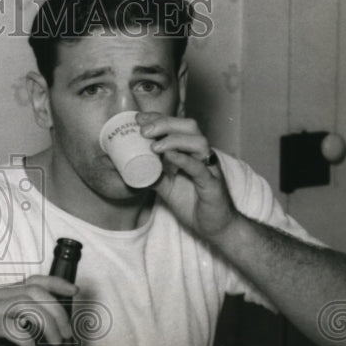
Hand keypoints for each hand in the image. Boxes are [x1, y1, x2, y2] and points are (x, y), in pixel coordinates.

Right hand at [0, 275, 77, 345]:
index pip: (36, 280)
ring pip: (30, 306)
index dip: (58, 283)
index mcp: (3, 295)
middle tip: (67, 333)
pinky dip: (29, 342)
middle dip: (58, 312)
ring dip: (48, 325)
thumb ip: (18, 340)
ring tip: (55, 344)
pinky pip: (15, 328)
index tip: (75, 291)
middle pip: (39, 292)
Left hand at [137, 112, 237, 238]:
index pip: (177, 126)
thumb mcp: (167, 187)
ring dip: (174, 139)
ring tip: (154, 145)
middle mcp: (202, 155)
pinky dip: (184, 159)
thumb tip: (129, 168)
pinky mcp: (212, 184)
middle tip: (143, 130)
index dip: (159, 118)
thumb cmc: (194, 203)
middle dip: (165, 123)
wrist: (215, 226)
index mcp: (192, 152)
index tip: (139, 118)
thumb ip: (152, 175)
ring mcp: (209, 168)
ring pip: (198, 142)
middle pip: (189, 127)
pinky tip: (169, 156)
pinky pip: (200, 168)